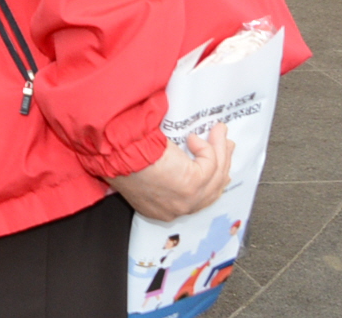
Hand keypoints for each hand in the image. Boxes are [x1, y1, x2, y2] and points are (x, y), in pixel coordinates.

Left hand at [107, 125, 234, 222]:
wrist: (115, 153)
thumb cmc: (120, 154)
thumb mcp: (144, 167)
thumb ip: (164, 169)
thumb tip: (178, 156)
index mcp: (160, 209)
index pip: (194, 200)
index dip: (209, 180)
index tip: (215, 163)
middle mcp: (174, 210)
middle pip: (211, 190)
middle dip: (222, 165)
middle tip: (226, 145)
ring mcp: (186, 201)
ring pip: (216, 176)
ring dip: (220, 151)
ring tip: (219, 131)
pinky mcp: (191, 185)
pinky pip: (211, 165)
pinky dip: (208, 148)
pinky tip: (195, 138)